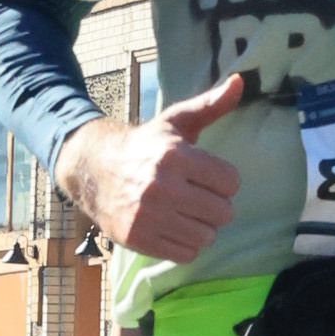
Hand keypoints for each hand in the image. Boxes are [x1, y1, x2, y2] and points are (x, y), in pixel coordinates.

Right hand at [57, 77, 246, 262]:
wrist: (93, 170)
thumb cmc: (144, 146)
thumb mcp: (175, 121)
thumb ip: (210, 104)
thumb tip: (240, 82)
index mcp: (174, 155)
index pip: (230, 181)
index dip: (225, 180)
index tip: (210, 177)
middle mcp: (161, 187)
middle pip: (223, 212)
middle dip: (216, 205)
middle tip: (198, 196)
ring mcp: (149, 216)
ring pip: (207, 236)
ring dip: (202, 226)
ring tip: (186, 212)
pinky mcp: (139, 239)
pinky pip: (187, 253)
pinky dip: (185, 243)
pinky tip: (173, 226)